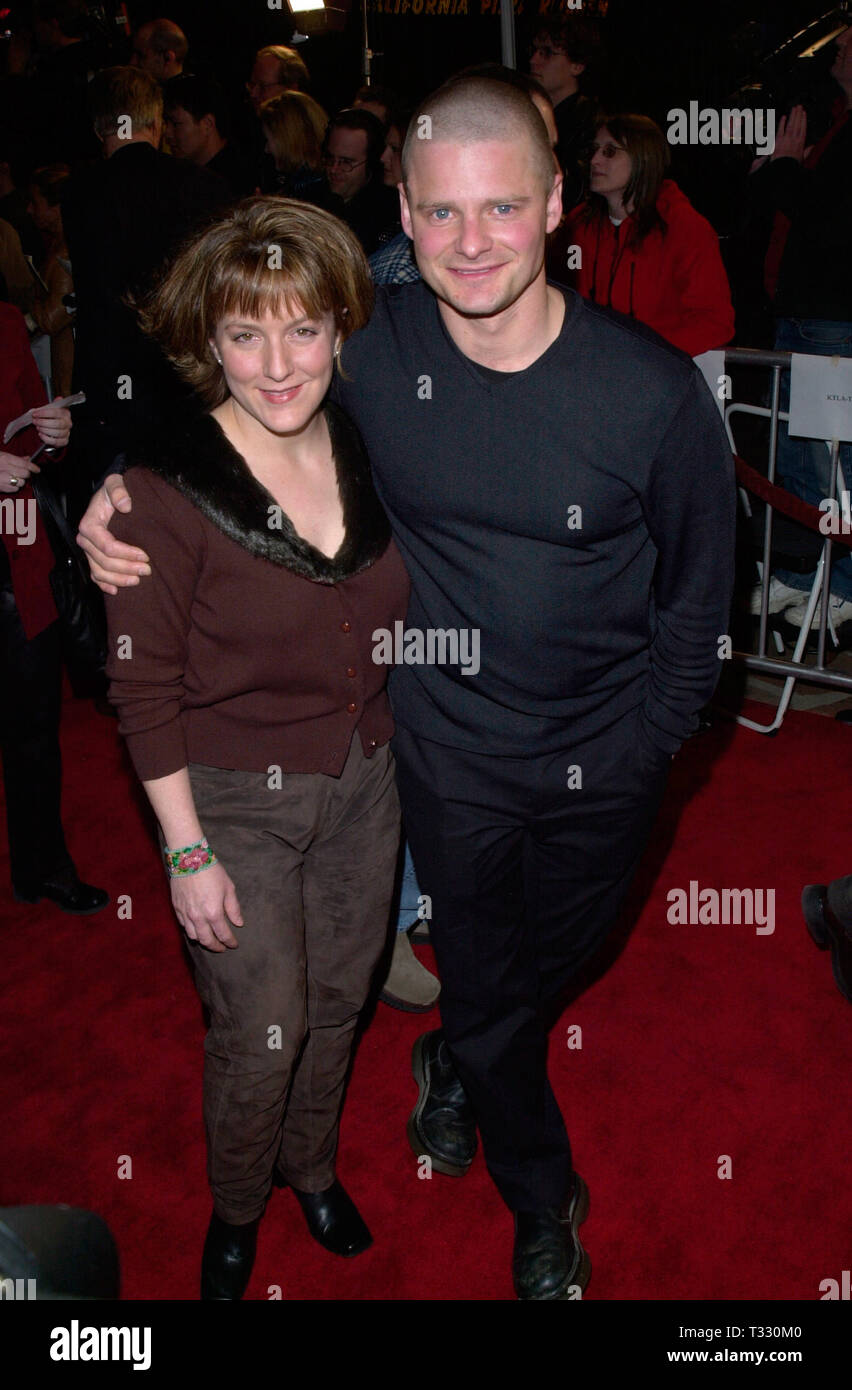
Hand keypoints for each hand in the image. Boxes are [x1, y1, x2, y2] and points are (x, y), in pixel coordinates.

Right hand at [0, 449, 39, 492]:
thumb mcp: (1, 456)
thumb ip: (15, 458)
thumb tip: (28, 459)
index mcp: (5, 459)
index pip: (24, 464)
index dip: (33, 467)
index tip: (37, 469)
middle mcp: (5, 468)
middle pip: (25, 474)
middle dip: (26, 474)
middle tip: (23, 473)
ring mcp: (3, 479)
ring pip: (21, 482)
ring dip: (20, 481)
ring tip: (13, 477)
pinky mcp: (1, 487)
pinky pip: (15, 489)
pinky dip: (14, 487)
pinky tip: (9, 483)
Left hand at [31, 404, 71, 448]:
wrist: (53, 428)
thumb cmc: (51, 417)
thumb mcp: (51, 409)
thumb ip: (53, 405)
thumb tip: (59, 398)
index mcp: (65, 413)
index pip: (57, 413)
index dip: (45, 413)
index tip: (35, 413)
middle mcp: (68, 423)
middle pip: (58, 424)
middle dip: (44, 422)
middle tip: (35, 421)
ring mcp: (67, 433)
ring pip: (57, 433)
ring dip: (45, 430)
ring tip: (38, 427)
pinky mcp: (64, 441)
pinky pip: (56, 442)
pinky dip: (47, 439)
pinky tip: (40, 434)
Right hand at [77, 473, 149, 594]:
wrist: (110, 497)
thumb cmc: (114, 490)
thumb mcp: (115, 483)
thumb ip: (119, 490)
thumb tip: (126, 505)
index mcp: (89, 524)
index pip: (106, 545)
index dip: (126, 553)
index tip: (146, 555)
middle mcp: (86, 540)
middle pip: (104, 562)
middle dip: (126, 568)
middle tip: (148, 570)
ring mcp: (89, 551)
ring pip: (100, 572)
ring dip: (119, 579)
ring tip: (138, 580)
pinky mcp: (93, 557)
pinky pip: (95, 576)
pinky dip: (105, 585)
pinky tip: (116, 591)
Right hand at [170, 862, 243, 951]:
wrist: (189, 859)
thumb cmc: (212, 871)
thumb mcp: (228, 888)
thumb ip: (233, 908)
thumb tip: (239, 923)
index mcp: (213, 913)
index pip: (223, 935)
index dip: (230, 942)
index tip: (234, 945)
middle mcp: (198, 917)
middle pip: (206, 940)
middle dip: (215, 947)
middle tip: (222, 948)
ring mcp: (185, 913)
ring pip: (193, 936)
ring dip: (202, 940)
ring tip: (209, 939)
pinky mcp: (176, 908)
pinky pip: (183, 926)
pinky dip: (191, 930)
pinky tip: (196, 928)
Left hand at [771, 105, 806, 162]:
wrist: (783, 167)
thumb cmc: (792, 164)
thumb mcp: (802, 158)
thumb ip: (808, 151)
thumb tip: (813, 146)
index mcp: (801, 142)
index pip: (803, 128)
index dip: (803, 119)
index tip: (804, 113)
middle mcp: (794, 138)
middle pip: (797, 123)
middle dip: (798, 114)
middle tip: (799, 106)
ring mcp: (786, 138)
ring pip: (791, 124)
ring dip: (792, 115)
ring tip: (794, 108)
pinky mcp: (778, 140)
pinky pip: (780, 129)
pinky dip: (782, 122)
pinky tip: (783, 117)